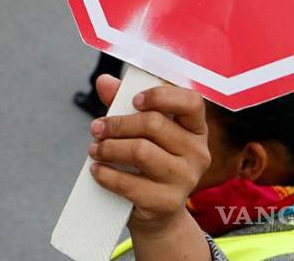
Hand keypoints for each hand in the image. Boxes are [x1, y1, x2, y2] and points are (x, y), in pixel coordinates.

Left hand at [88, 75, 210, 236]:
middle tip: (97, 128)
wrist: (158, 212)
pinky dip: (106, 174)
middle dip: (118, 124)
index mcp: (196, 128)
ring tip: (95, 149)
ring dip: (109, 148)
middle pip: (154, 124)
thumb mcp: (141, 130)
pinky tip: (97, 170)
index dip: (161, 96)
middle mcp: (198, 152)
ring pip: (140, 151)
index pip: (191, 101)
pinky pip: (129, 183)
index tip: (135, 100)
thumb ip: (124, 102)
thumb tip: (104, 81)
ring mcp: (185, 179)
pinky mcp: (167, 202)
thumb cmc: (149, 161)